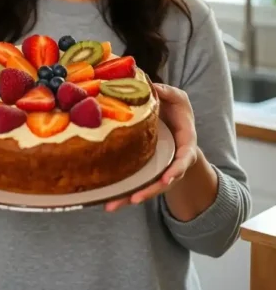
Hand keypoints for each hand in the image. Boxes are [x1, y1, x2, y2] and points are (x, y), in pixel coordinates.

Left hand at [105, 83, 197, 211]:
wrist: (173, 127)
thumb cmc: (177, 113)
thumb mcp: (178, 100)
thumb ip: (168, 93)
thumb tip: (149, 83)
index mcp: (184, 146)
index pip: (183, 160)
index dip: (177, 170)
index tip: (169, 178)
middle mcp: (171, 164)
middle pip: (161, 182)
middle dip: (148, 191)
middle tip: (135, 199)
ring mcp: (156, 170)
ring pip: (143, 188)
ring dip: (127, 198)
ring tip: (111, 206)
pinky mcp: (142, 172)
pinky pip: (131, 185)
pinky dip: (120, 194)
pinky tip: (105, 202)